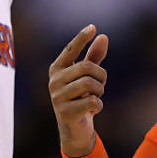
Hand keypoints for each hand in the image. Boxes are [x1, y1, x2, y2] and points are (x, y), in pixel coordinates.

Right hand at [49, 25, 108, 156]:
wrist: (75, 130)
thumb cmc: (81, 98)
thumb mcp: (87, 76)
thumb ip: (94, 57)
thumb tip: (103, 36)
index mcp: (57, 69)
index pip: (70, 49)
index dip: (81, 38)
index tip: (92, 27)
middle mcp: (54, 81)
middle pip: (86, 68)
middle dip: (101, 76)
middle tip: (101, 85)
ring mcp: (57, 97)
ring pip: (90, 84)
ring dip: (100, 91)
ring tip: (95, 97)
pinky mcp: (65, 113)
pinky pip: (92, 101)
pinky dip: (98, 105)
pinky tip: (92, 110)